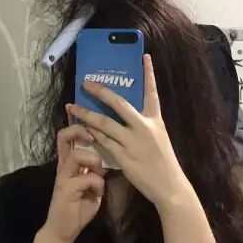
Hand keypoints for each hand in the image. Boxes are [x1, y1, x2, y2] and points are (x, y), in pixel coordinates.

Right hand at [42, 123, 104, 242]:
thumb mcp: (90, 184)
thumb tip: (107, 158)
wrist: (63, 230)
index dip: (77, 124)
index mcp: (69, 163)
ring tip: (100, 173)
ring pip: (78, 155)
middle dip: (79, 130)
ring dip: (94, 161)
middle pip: (64, 137)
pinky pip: (87, 178)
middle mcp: (63, 165)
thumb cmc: (78, 206)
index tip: (90, 120)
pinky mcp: (65, 189)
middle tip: (92, 135)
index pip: (68, 136)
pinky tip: (97, 193)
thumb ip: (95, 170)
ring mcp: (63, 176)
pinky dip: (97, 184)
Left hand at [70, 55, 190, 210]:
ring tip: (73, 107)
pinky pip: (102, 141)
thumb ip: (143, 124)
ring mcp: (132, 142)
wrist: (169, 187)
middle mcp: (144, 127)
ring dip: (86, 113)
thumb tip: (126, 113)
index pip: (152, 92)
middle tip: (86, 82)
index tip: (145, 56)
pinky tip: (82, 127)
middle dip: (100, 91)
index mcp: (155, 120)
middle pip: (118, 103)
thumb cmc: (163, 162)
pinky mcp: (123, 156)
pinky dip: (91, 133)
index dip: (149, 73)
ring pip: (104, 122)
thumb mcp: (158, 137)